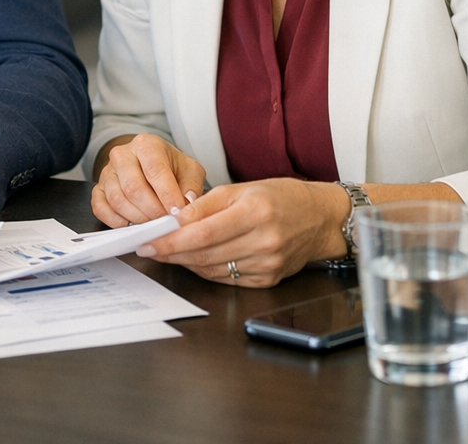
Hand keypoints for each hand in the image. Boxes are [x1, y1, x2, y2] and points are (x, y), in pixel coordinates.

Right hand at [91, 133, 205, 226]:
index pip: (155, 170)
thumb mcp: (189, 170)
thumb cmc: (169, 167)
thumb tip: (188, 203)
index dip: (167, 194)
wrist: (148, 165)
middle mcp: (122, 155)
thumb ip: (192, 185)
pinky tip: (132, 224)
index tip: (177, 213)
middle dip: (152, 211)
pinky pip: (100, 208)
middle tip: (166, 223)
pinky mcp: (98, 189)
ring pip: (117, 199)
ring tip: (153, 225)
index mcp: (146, 144)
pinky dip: (116, 221)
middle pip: (133, 187)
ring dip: (137, 218)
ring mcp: (107, 172)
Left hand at [136, 178, 349, 286]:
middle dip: (172, 253)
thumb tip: (174, 218)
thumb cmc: (281, 197)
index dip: (172, 240)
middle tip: (148, 248)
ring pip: (214, 269)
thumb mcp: (242, 188)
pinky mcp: (269, 280)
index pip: (203, 233)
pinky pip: (228, 279)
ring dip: (186, 262)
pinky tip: (193, 260)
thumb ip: (206, 204)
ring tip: (166, 252)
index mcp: (256, 213)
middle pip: (206, 254)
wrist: (319, 218)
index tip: (149, 241)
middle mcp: (264, 242)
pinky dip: (206, 270)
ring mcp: (268, 265)